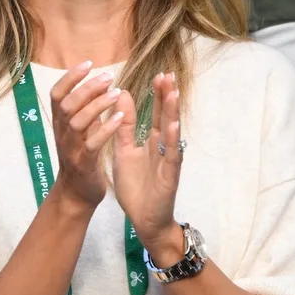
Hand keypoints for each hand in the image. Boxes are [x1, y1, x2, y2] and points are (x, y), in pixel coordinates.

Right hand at [51, 61, 123, 210]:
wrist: (76, 193)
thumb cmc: (81, 157)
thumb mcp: (80, 131)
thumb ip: (86, 109)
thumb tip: (97, 82)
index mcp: (60, 123)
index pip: (57, 94)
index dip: (70, 77)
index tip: (88, 64)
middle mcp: (62, 134)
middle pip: (67, 104)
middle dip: (87, 87)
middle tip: (108, 77)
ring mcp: (71, 149)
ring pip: (78, 122)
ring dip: (97, 105)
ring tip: (115, 93)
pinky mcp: (83, 164)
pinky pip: (92, 144)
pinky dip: (105, 129)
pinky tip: (120, 118)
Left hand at [113, 73, 184, 265]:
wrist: (144, 219)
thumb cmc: (137, 188)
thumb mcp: (124, 153)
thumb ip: (124, 128)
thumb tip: (121, 98)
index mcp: (152, 143)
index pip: (155, 114)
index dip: (157, 96)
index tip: (159, 75)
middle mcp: (163, 148)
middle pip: (165, 118)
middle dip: (167, 97)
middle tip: (168, 75)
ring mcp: (168, 161)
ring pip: (171, 133)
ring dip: (172, 113)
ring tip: (173, 92)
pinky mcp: (170, 176)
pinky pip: (172, 156)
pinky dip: (172, 140)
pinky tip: (172, 125)